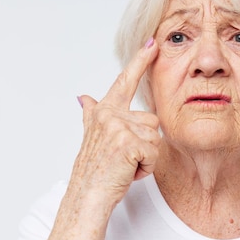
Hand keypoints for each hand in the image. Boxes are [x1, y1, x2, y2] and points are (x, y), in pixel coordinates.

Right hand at [72, 39, 160, 205]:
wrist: (86, 196)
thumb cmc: (93, 170)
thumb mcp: (91, 137)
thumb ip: (91, 114)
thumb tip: (84, 97)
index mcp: (104, 111)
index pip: (125, 81)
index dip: (139, 60)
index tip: (152, 42)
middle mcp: (109, 115)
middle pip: (152, 120)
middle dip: (146, 143)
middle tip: (124, 158)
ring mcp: (118, 128)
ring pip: (156, 137)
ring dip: (147, 157)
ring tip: (125, 165)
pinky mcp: (129, 144)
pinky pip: (154, 153)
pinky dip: (146, 168)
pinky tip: (128, 173)